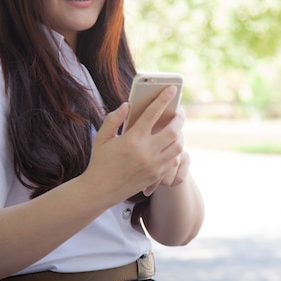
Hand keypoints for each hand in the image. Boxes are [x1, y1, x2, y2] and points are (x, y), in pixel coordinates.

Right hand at [86, 86, 184, 201]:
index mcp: (132, 139)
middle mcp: (146, 152)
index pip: (153, 113)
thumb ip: (114, 118)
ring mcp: (153, 165)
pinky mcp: (156, 176)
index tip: (172, 89)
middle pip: (173, 130)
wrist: (100, 190)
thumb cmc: (100, 161)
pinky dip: (176, 150)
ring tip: (176, 128)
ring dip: (180, 135)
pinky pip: (174, 160)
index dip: (164, 99)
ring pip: (178, 146)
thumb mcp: (101, 137)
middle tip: (178, 112)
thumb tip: (127, 105)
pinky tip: (172, 145)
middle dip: (179, 118)